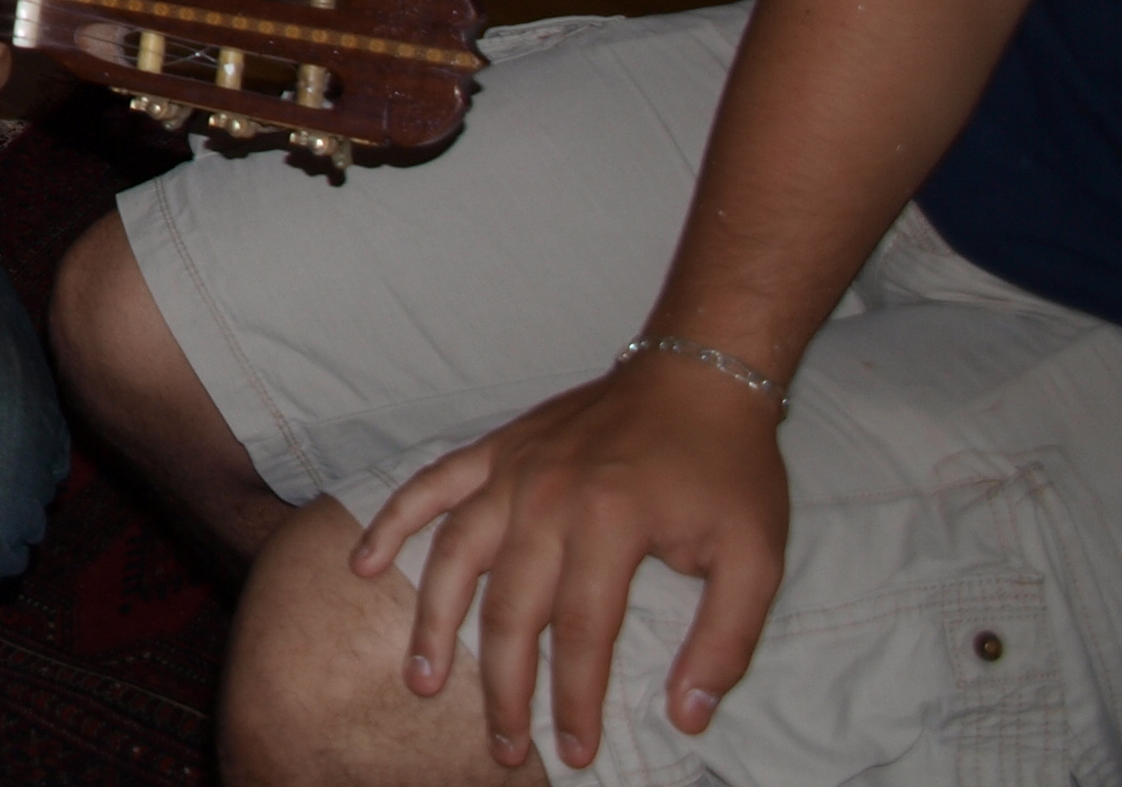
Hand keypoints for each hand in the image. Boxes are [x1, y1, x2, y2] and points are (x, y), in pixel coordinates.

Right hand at [354, 352, 790, 770]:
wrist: (698, 371)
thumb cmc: (730, 469)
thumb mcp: (756, 560)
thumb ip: (724, 643)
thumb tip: (687, 717)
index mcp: (611, 522)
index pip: (580, 632)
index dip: (573, 699)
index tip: (573, 752)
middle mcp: (548, 495)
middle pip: (510, 606)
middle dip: (503, 687)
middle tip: (504, 748)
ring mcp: (513, 468)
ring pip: (456, 554)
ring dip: (435, 622)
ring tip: (423, 680)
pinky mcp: (497, 448)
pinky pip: (430, 485)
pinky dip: (394, 522)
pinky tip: (365, 564)